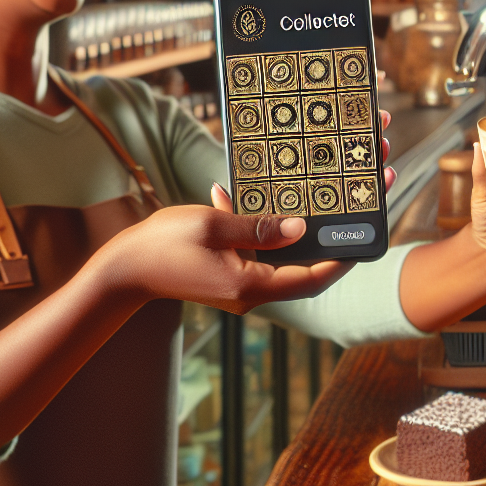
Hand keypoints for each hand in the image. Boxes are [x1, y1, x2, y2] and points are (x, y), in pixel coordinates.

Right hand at [89, 186, 353, 313]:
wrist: (121, 271)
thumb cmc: (161, 247)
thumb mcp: (212, 226)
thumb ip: (257, 226)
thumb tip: (301, 227)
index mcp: (252, 286)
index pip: (313, 279)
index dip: (343, 259)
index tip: (364, 237)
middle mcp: (252, 291)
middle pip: (304, 270)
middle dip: (328, 241)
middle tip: (349, 212)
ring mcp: (239, 284)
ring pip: (281, 259)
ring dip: (296, 231)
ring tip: (314, 199)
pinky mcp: (228, 274)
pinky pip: (255, 252)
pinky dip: (258, 228)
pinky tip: (238, 193)